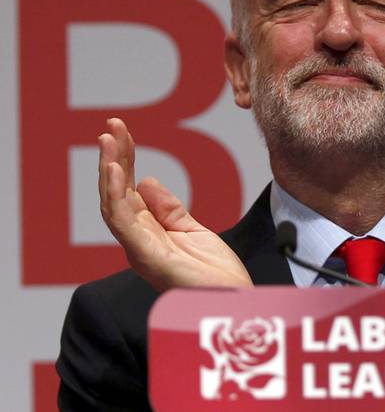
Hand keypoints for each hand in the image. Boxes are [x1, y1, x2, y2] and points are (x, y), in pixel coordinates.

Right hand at [99, 118, 251, 291]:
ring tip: (107, 141)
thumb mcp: (193, 230)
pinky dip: (116, 195)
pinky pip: (124, 222)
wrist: (233, 300)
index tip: (121, 132)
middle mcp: (138, 239)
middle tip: (110, 126)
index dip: (125, 159)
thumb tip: (147, 180)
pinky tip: (116, 170)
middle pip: (118, 193)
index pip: (130, 189)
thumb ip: (169, 208)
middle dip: (114, 157)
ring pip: (114, 204)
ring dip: (109, 170)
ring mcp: (140, 248)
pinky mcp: (147, 256)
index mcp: (148, 232)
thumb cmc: (214, 274)